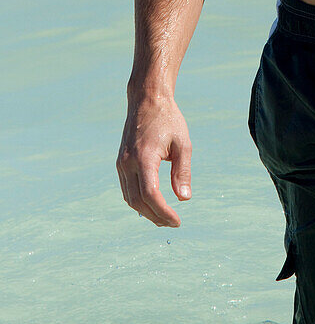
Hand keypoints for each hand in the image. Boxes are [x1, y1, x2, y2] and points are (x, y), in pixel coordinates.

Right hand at [117, 94, 191, 226]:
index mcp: (144, 157)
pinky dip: (138, 201)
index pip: (151, 194)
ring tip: (163, 218)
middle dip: (155, 216)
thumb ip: (182, 172)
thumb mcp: (182, 143)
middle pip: (138, 201)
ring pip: (129, 198)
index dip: (163, 212)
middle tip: (173, 223)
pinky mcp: (120, 163)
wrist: (147, 100)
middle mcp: (128, 163)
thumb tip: (184, 199)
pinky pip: (126, 189)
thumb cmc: (168, 120)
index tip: (177, 221)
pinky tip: (151, 204)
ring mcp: (121, 164)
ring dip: (145, 212)